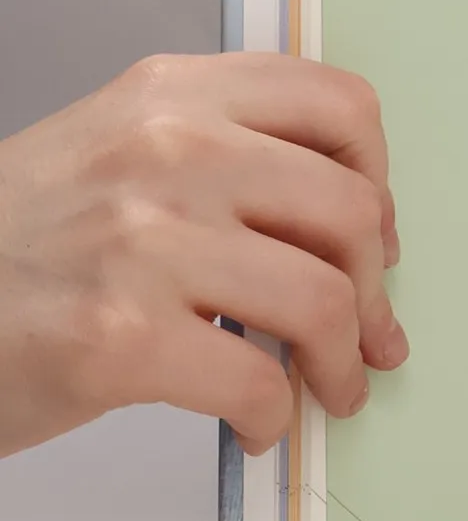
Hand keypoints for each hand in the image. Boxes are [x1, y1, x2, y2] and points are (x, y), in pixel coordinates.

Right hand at [0, 53, 406, 458]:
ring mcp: (142, 242)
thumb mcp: (115, 151)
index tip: (371, 236)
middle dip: (373, 290)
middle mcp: (166, 151)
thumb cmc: (14, 243)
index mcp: (173, 96)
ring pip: (323, 300)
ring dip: (343, 362)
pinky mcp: (119, 337)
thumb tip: (352, 223)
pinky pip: (259, 381)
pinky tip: (257, 424)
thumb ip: (226, 155)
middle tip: (368, 333)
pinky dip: (276, 416)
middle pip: (350, 211)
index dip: (379, 181)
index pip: (339, 107)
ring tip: (330, 387)